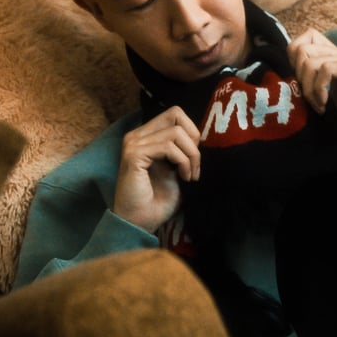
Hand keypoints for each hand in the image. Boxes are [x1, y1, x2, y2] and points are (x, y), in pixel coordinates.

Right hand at [113, 106, 200, 232]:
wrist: (141, 223)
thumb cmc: (159, 201)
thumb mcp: (177, 169)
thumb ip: (184, 150)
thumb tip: (203, 136)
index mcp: (147, 136)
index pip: (176, 114)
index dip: (192, 132)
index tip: (195, 158)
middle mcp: (137, 135)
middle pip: (176, 113)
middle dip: (193, 138)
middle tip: (194, 163)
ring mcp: (134, 144)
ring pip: (176, 132)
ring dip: (191, 155)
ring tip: (190, 176)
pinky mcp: (134, 155)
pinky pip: (168, 147)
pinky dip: (182, 161)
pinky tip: (183, 177)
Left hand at [288, 29, 336, 147]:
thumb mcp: (325, 95)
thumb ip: (312, 80)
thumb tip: (287, 74)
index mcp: (335, 56)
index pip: (304, 39)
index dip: (293, 60)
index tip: (299, 84)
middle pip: (303, 49)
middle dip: (299, 78)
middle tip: (309, 99)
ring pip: (312, 61)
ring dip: (309, 88)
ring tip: (319, 105)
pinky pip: (326, 69)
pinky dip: (319, 89)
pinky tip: (325, 104)